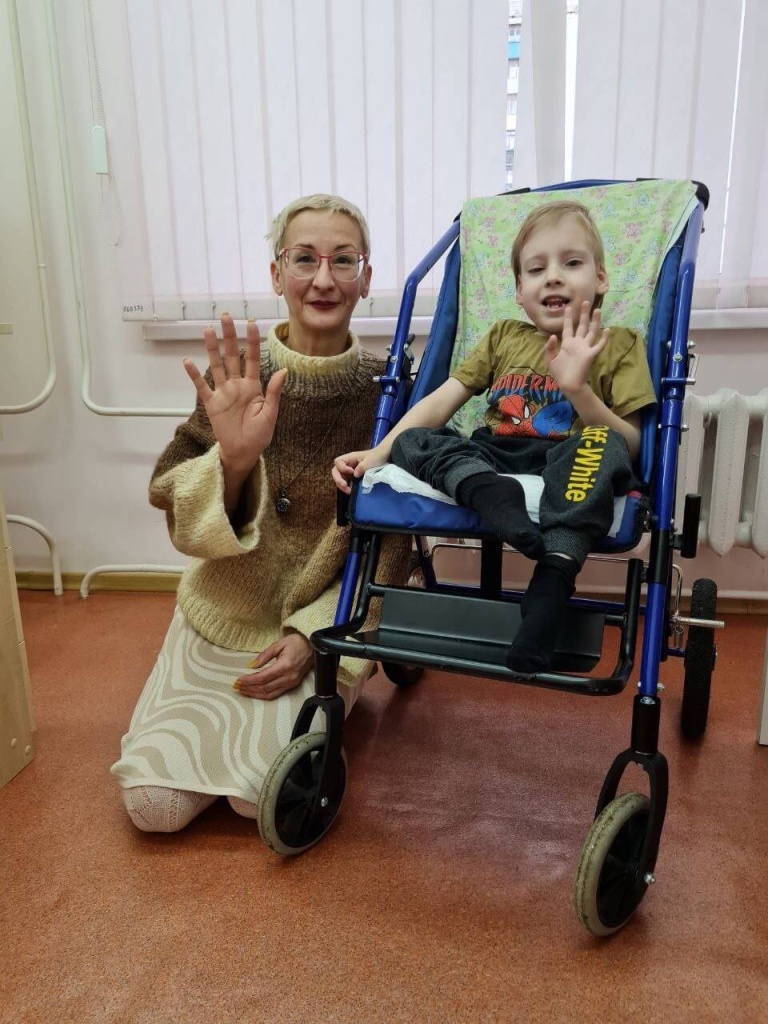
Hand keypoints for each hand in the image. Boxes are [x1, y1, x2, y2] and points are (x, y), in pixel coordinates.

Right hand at [183, 314, 287, 474]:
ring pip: (216, 366)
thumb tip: (283, 370)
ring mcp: (223, 393)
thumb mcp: (270, 414)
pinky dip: (194, 375)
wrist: (244, 452)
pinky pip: (202, 387)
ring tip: (207, 330)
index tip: (251, 323)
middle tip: (226, 317)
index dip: (252, 341)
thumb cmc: (259, 435)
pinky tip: (187, 362)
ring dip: (211, 348)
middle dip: (229, 336)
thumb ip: (274, 392)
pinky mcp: (212, 404)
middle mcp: (237, 385)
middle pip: (232, 355)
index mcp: (253, 386)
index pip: (253, 359)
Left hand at [233, 633, 313, 699]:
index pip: (262, 677)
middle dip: (249, 688)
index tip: (238, 680)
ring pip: (269, 694)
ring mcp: (291, 683)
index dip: (249, 680)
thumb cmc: (297, 642)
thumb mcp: (279, 644)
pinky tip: (255, 692)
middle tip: (236, 686)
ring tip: (243, 690)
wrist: (313, 646)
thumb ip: (264, 655)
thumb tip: (252, 666)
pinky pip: (276, 694)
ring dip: (255, 693)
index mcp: (285, 666)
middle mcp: (288, 677)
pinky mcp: (293, 685)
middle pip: (264, 688)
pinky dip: (264, 695)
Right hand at [332, 447, 388, 493]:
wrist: (385, 457)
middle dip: (338, 479)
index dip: (342, 468)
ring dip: (342, 485)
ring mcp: (350, 471)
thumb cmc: (377, 456)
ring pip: (340, 478)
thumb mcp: (371, 460)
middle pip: (336, 471)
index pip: (338, 462)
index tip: (351, 472)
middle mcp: (348, 464)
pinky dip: (347, 487)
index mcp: (350, 458)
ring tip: (349, 491)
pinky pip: (346, 482)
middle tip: (344, 485)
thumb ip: (362, 467)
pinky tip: (351, 491)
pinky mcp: (354, 477)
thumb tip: (354, 474)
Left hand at [544, 301, 609, 395]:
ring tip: (597, 310)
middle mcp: (577, 344)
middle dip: (583, 314)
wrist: (568, 384)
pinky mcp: (591, 354)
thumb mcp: (550, 360)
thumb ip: (550, 348)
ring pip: (592, 332)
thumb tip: (553, 336)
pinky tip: (608, 330)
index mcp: (567, 344)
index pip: (568, 328)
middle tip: (585, 302)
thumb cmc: (559, 374)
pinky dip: (604, 338)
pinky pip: (599, 345)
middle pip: (581, 326)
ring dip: (595, 321)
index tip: (568, 307)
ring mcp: (585, 348)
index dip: (568, 318)